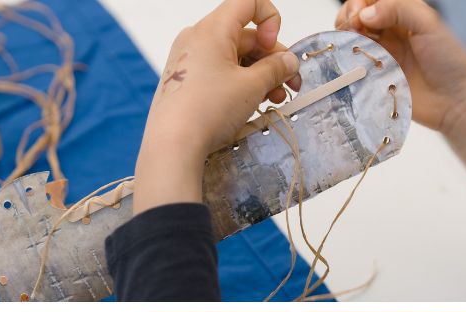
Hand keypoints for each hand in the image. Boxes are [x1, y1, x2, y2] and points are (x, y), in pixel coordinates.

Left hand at [135, 0, 301, 212]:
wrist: (173, 144)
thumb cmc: (208, 110)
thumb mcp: (252, 87)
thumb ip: (275, 68)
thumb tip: (289, 61)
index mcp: (212, 29)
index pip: (248, 3)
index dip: (271, 19)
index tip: (275, 48)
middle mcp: (197, 38)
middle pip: (245, 35)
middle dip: (273, 58)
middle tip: (291, 84)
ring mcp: (190, 61)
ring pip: (235, 57)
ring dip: (261, 75)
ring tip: (276, 99)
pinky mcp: (187, 82)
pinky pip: (221, 73)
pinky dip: (242, 83)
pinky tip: (255, 104)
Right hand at [336, 0, 465, 143]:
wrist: (456, 102)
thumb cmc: (450, 60)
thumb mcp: (428, 23)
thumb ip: (398, 9)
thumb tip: (365, 14)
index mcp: (404, 14)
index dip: (360, 2)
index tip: (359, 15)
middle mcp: (391, 32)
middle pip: (358, 17)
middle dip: (349, 17)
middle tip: (352, 28)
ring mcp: (383, 56)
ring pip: (354, 40)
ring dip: (345, 37)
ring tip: (350, 44)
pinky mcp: (378, 79)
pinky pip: (357, 67)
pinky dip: (348, 61)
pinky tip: (351, 62)